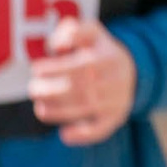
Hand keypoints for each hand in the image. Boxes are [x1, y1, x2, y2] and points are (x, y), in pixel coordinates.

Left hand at [28, 17, 136, 145]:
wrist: (134, 71)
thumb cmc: (100, 51)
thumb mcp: (92, 32)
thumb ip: (73, 30)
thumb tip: (57, 46)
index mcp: (107, 58)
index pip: (79, 65)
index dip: (54, 68)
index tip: (36, 69)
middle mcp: (113, 81)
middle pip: (78, 89)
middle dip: (50, 91)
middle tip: (33, 89)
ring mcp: (115, 101)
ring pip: (85, 109)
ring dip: (57, 112)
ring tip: (40, 109)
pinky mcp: (115, 118)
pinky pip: (101, 130)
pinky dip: (83, 135)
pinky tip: (64, 135)